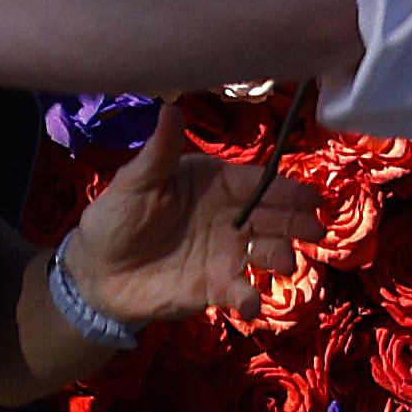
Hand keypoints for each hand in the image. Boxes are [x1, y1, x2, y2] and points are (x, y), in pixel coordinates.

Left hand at [61, 125, 330, 329]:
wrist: (97, 270)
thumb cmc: (117, 216)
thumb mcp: (134, 183)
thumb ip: (159, 152)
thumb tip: (170, 108)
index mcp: (213, 184)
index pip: (254, 183)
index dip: (283, 189)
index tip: (311, 197)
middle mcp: (229, 216)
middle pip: (272, 216)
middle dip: (297, 222)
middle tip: (314, 230)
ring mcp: (228, 252)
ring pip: (268, 251)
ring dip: (280, 256)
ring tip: (283, 262)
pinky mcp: (219, 286)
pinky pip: (243, 291)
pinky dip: (250, 298)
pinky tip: (249, 304)